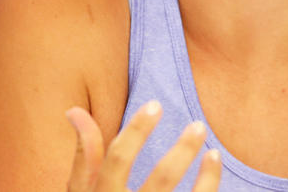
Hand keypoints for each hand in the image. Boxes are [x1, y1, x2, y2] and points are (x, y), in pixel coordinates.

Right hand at [65, 100, 221, 190]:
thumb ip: (84, 157)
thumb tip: (74, 110)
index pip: (117, 159)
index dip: (137, 129)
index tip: (155, 105)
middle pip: (162, 180)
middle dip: (183, 150)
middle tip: (199, 125)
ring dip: (206, 173)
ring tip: (212, 150)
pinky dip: (209, 185)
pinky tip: (213, 163)